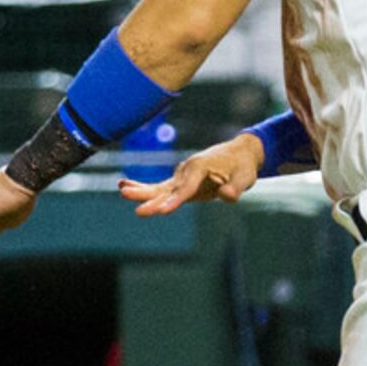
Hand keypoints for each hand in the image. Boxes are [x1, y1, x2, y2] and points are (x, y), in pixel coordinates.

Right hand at [118, 134, 263, 214]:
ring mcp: (182, 176)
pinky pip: (161, 188)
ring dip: (141, 191)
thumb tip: (227, 196)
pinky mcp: (181, 183)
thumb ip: (236, 188)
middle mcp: (187, 170)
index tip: (163, 211)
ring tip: (121, 190)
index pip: (187, 188)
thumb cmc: (243, 166)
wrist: (240, 154)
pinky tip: (123, 186)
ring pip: (160, 187)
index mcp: (201, 167)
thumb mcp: (245, 177)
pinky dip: (144, 189)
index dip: (175, 200)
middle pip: (168, 187)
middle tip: (133, 203)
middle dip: (151, 196)